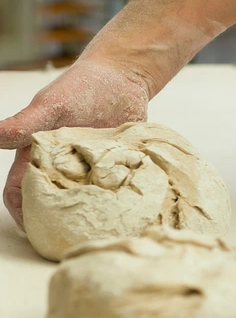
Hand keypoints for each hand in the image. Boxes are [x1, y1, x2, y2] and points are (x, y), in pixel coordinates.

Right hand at [0, 58, 150, 226]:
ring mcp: (93, 169)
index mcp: (39, 156)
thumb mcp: (52, 105)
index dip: (23, 214)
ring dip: (92, 216)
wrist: (124, 76)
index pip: (21, 192)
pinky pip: (119, 190)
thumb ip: (25, 124)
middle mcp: (64, 167)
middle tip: (74, 241)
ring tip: (104, 233)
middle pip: (55, 204)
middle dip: (59, 222)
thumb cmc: (82, 87)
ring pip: (88, 201)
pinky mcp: (120, 167)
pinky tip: (131, 215)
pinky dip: (122, 201)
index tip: (37, 232)